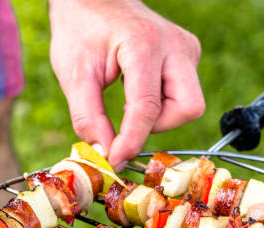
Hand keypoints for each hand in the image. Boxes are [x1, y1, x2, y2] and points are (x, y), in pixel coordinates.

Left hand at [49, 0, 204, 170]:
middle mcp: (175, 45)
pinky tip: (138, 91)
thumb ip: (88, 117)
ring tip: (128, 100)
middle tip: (127, 123)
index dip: (131, 141)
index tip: (115, 161)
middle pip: (188, 107)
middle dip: (157, 126)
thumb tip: (105, 155)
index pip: (147, 107)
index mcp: (143, 45)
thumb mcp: (74, 74)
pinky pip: (184, 94)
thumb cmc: (81, 30)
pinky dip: (161, 104)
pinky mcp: (189, 54)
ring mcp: (187, 48)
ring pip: (189, 104)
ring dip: (159, 116)